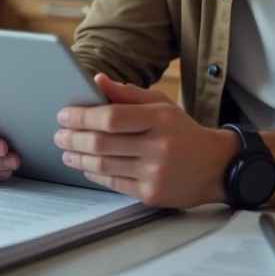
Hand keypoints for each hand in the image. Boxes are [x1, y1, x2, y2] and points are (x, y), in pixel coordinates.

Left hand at [55, 74, 239, 208]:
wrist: (215, 166)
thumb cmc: (183, 132)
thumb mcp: (161, 105)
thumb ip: (128, 94)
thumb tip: (97, 80)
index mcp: (160, 118)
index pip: (111, 117)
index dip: (82, 116)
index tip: (64, 115)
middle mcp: (159, 146)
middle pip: (102, 143)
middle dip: (73, 138)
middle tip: (59, 134)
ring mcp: (155, 173)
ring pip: (103, 165)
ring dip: (78, 157)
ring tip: (67, 150)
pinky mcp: (151, 194)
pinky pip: (113, 183)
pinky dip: (94, 173)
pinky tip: (86, 165)